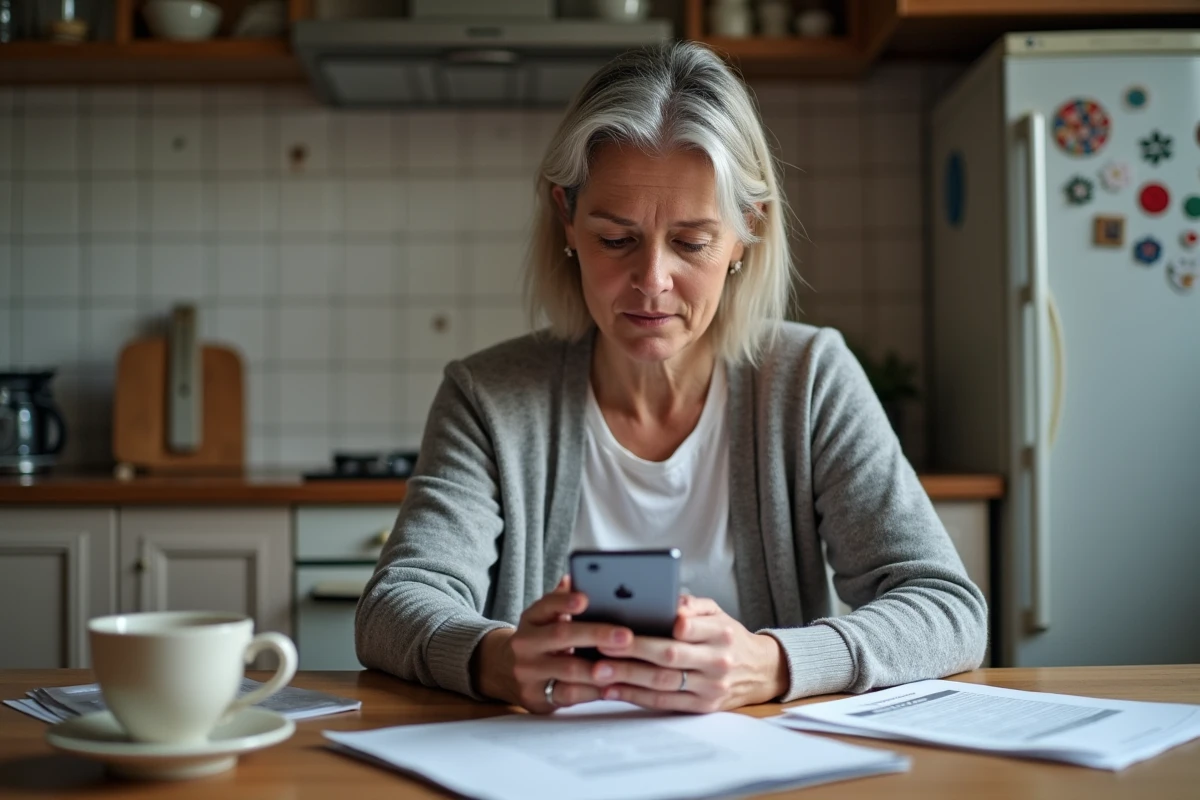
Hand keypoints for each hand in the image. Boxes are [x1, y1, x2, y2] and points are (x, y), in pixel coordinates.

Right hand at [471, 576, 635, 712]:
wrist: (503, 671)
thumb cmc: (538, 639)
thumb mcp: (544, 618)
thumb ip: (561, 601)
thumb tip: (574, 577)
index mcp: (531, 618)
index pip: (546, 605)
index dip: (565, 602)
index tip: (585, 598)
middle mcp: (525, 643)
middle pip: (561, 636)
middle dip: (596, 634)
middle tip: (625, 635)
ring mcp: (528, 672)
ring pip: (566, 669)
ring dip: (598, 667)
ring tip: (624, 664)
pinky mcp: (536, 697)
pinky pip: (568, 694)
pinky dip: (592, 691)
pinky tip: (612, 686)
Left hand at [590, 595, 788, 712]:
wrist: (760, 671)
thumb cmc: (728, 637)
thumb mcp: (718, 613)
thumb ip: (693, 604)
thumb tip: (667, 600)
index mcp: (721, 633)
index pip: (689, 628)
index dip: (661, 627)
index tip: (632, 622)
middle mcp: (718, 661)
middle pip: (669, 656)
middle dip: (633, 651)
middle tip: (602, 645)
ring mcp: (710, 687)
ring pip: (663, 682)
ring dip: (627, 676)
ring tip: (598, 670)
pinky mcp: (701, 707)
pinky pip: (664, 703)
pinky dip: (635, 696)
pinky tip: (612, 690)